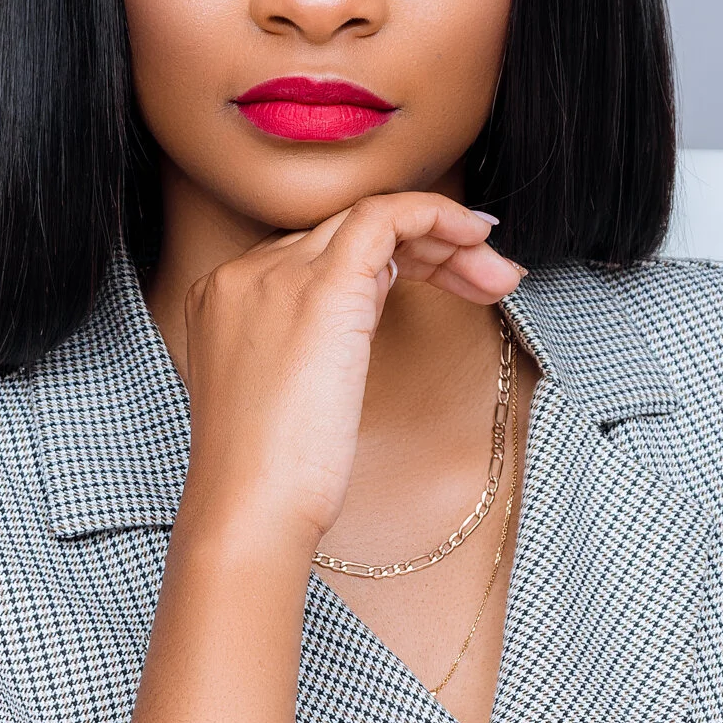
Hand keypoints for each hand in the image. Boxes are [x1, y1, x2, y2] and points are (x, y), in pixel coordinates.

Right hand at [178, 193, 522, 551]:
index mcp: (227, 296)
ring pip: (372, 218)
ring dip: (446, 239)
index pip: (321, 250)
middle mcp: (245, 272)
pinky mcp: (322, 285)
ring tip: (496, 274)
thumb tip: (372, 302)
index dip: (392, 258)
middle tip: (487, 278)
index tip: (444, 279)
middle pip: (349, 230)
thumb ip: (320, 335)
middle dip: (429, 248)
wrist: (253, 506)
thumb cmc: (274, 475)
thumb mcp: (293, 391)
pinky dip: (435, 216)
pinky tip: (475, 238)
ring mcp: (278, 273)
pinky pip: (385, 216)